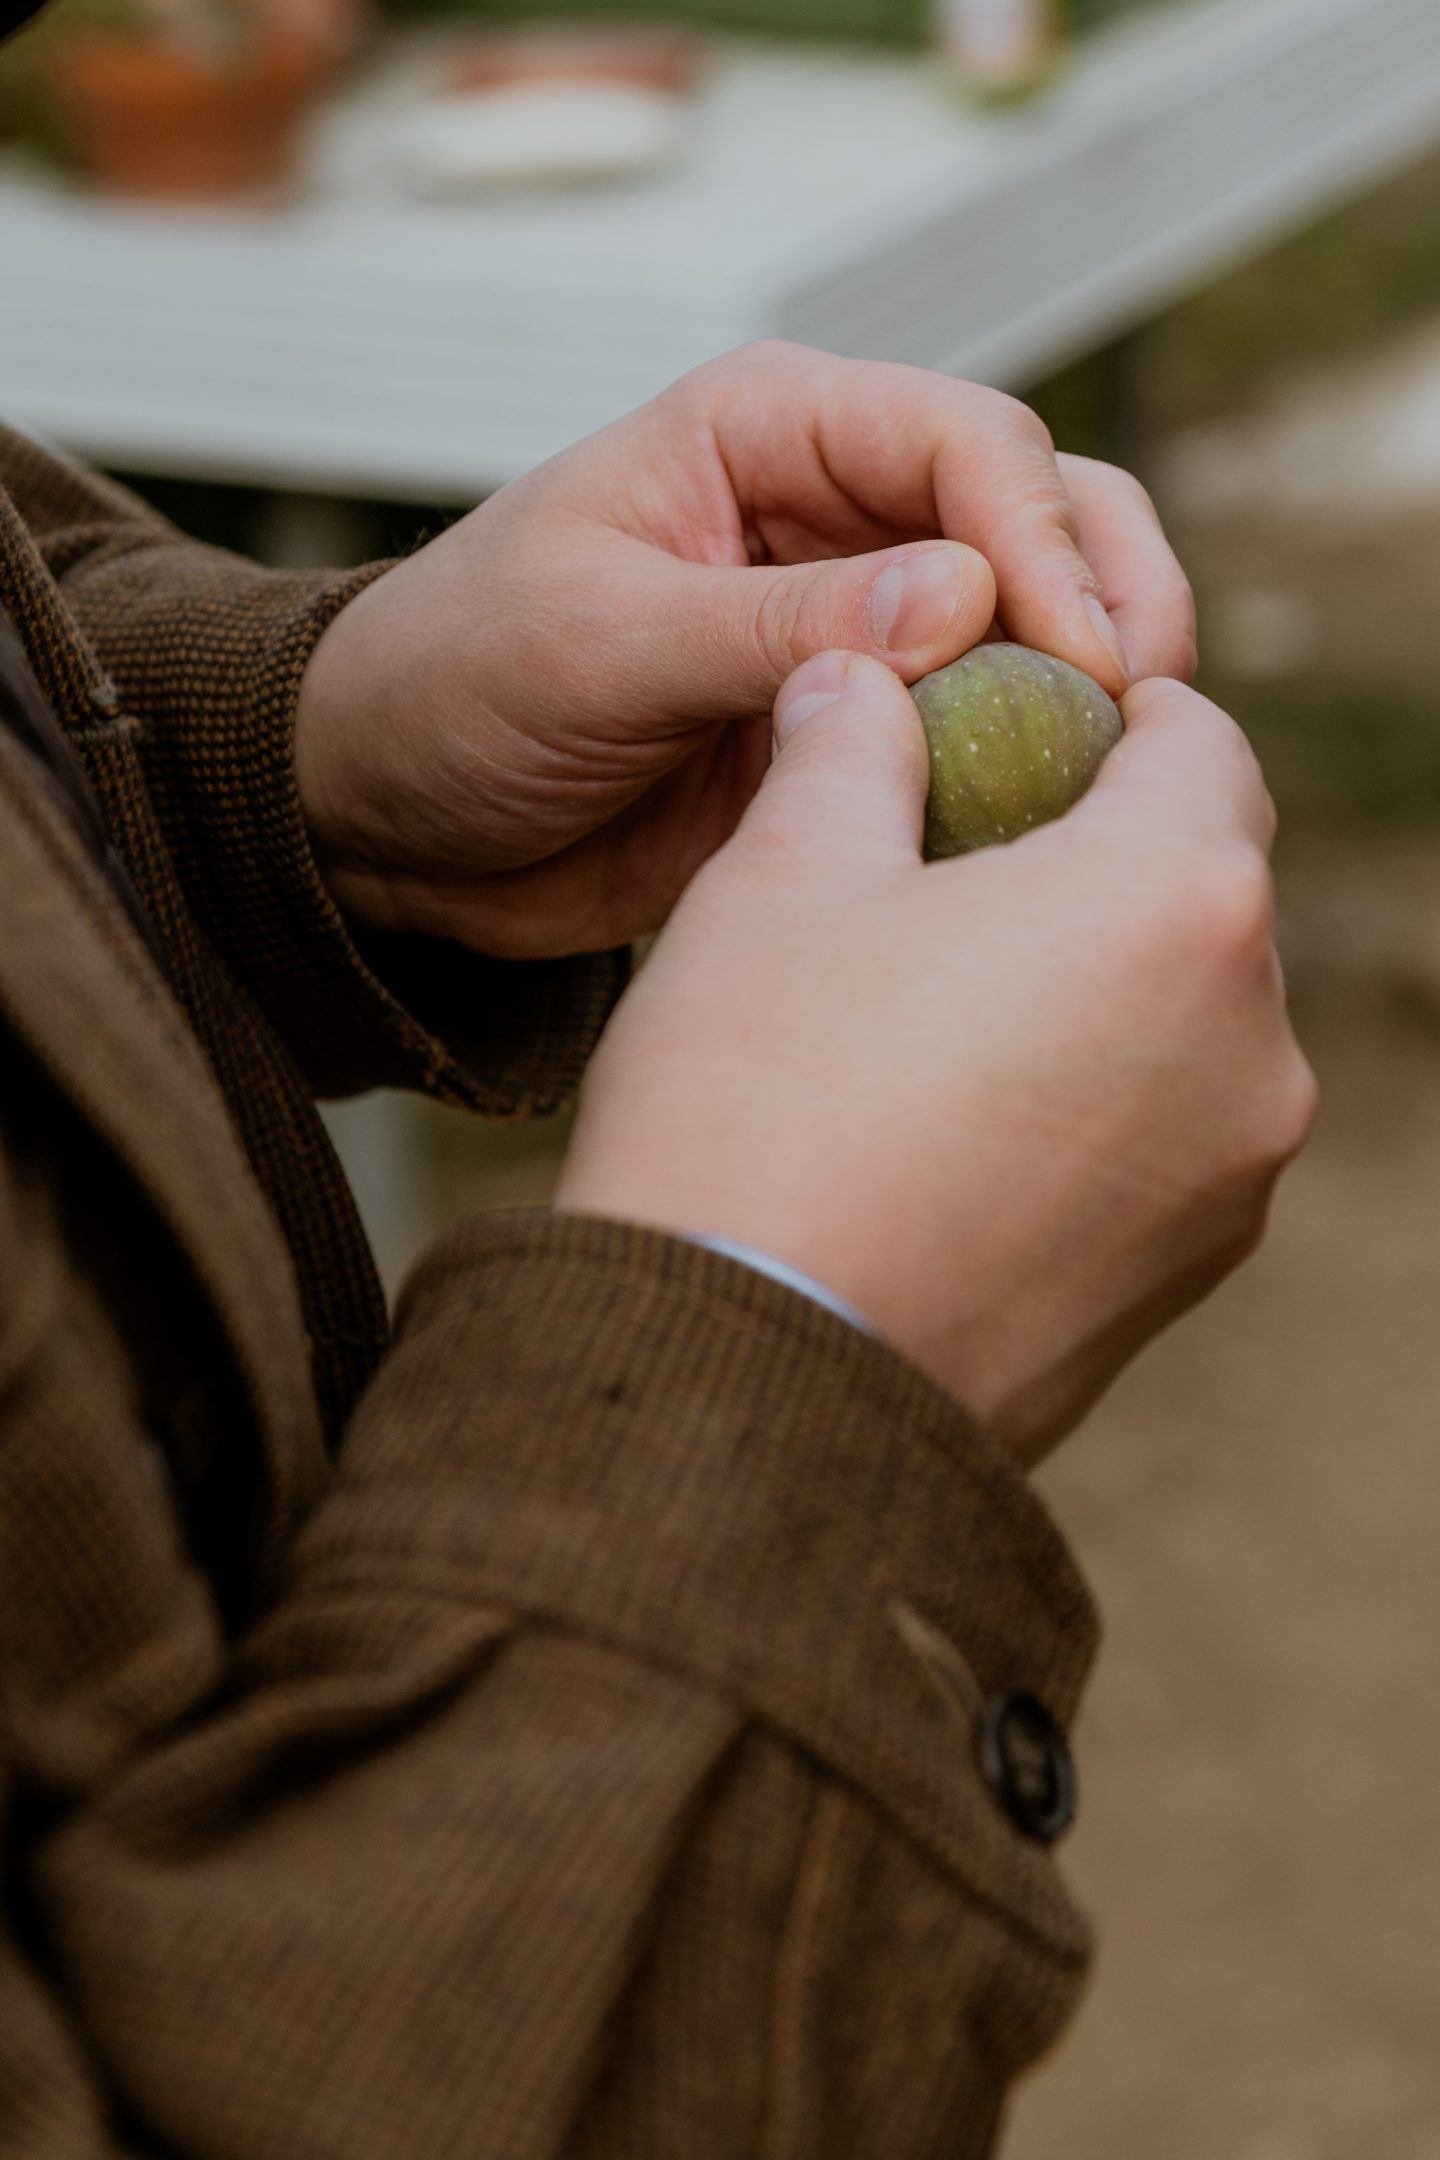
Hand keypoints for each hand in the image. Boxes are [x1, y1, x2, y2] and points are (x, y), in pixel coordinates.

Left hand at [294, 342, 1194, 959]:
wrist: (391, 817)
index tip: (1084, 655)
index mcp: (772, 430)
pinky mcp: (859, 737)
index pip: (966, 443)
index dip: (1045, 540)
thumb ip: (774, 625)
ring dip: (1090, 692)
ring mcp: (861, 630)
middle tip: (1142, 711)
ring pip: (1035, 631)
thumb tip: (965, 599)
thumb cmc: (454, 683)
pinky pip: (982, 744)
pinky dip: (1029, 780)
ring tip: (1115, 778)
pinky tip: (1048, 836)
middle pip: (1042, 517)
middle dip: (1110, 596)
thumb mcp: (597, 643)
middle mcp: (839, 512)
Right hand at [555, 656, 1315, 1463]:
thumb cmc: (756, 1107)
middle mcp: (1253, 1041)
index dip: (1104, 713)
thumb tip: (859, 686)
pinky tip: (954, 1130)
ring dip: (1097, 987)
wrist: (738, 1386)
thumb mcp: (780, 877)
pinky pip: (1160, 1141)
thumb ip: (847, 747)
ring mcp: (1231, 1179)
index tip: (1018, 730)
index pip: (1196, 739)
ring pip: (1187, 1020)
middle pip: (1205, 884)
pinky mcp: (1184, 1281)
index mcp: (1178, 899)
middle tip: (957, 868)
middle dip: (1100, 855)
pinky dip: (1091, 1105)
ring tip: (941, 1014)